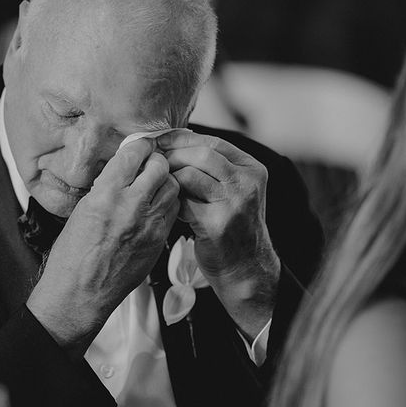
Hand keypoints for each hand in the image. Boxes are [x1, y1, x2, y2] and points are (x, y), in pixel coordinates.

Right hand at [27, 138, 179, 353]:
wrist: (79, 294)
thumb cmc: (73, 256)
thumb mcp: (82, 210)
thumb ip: (107, 187)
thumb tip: (124, 170)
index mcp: (105, 194)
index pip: (134, 153)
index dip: (140, 145)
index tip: (140, 145)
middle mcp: (130, 206)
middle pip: (159, 166)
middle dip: (156, 160)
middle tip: (150, 163)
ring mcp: (148, 224)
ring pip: (172, 186)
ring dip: (165, 180)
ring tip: (154, 184)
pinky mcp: (158, 240)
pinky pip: (173, 211)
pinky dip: (168, 202)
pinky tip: (157, 206)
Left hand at [157, 130, 279, 339]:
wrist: (245, 268)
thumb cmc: (233, 227)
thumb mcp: (235, 191)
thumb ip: (215, 168)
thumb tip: (175, 143)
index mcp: (252, 169)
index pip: (213, 142)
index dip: (182, 138)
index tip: (161, 140)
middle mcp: (247, 183)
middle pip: (202, 153)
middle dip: (172, 154)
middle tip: (153, 160)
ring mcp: (234, 203)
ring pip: (191, 175)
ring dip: (169, 177)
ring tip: (159, 183)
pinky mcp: (217, 223)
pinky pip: (184, 201)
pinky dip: (172, 200)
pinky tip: (168, 205)